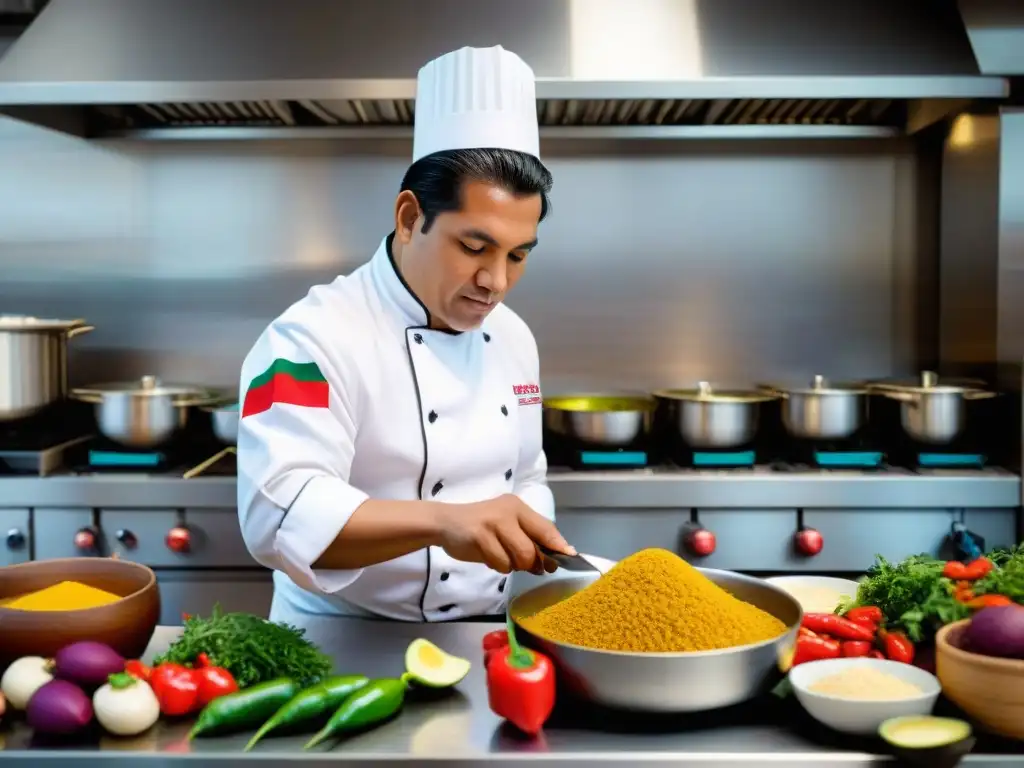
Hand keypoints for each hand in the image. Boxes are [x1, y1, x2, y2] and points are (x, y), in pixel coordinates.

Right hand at [434, 494, 575, 574]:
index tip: (570, 557)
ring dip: (511, 565)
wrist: (446, 522)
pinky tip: (486, 555)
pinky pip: (499, 564)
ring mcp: (493, 523)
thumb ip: (529, 538)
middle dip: (530, 564)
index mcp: (518, 507)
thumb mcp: (507, 525)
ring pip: (517, 559)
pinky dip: (496, 566)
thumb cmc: (481, 526)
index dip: (559, 545)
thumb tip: (556, 557)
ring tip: (500, 555)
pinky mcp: (479, 537)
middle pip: (532, 550)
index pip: (546, 528)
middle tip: (523, 564)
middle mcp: (508, 512)